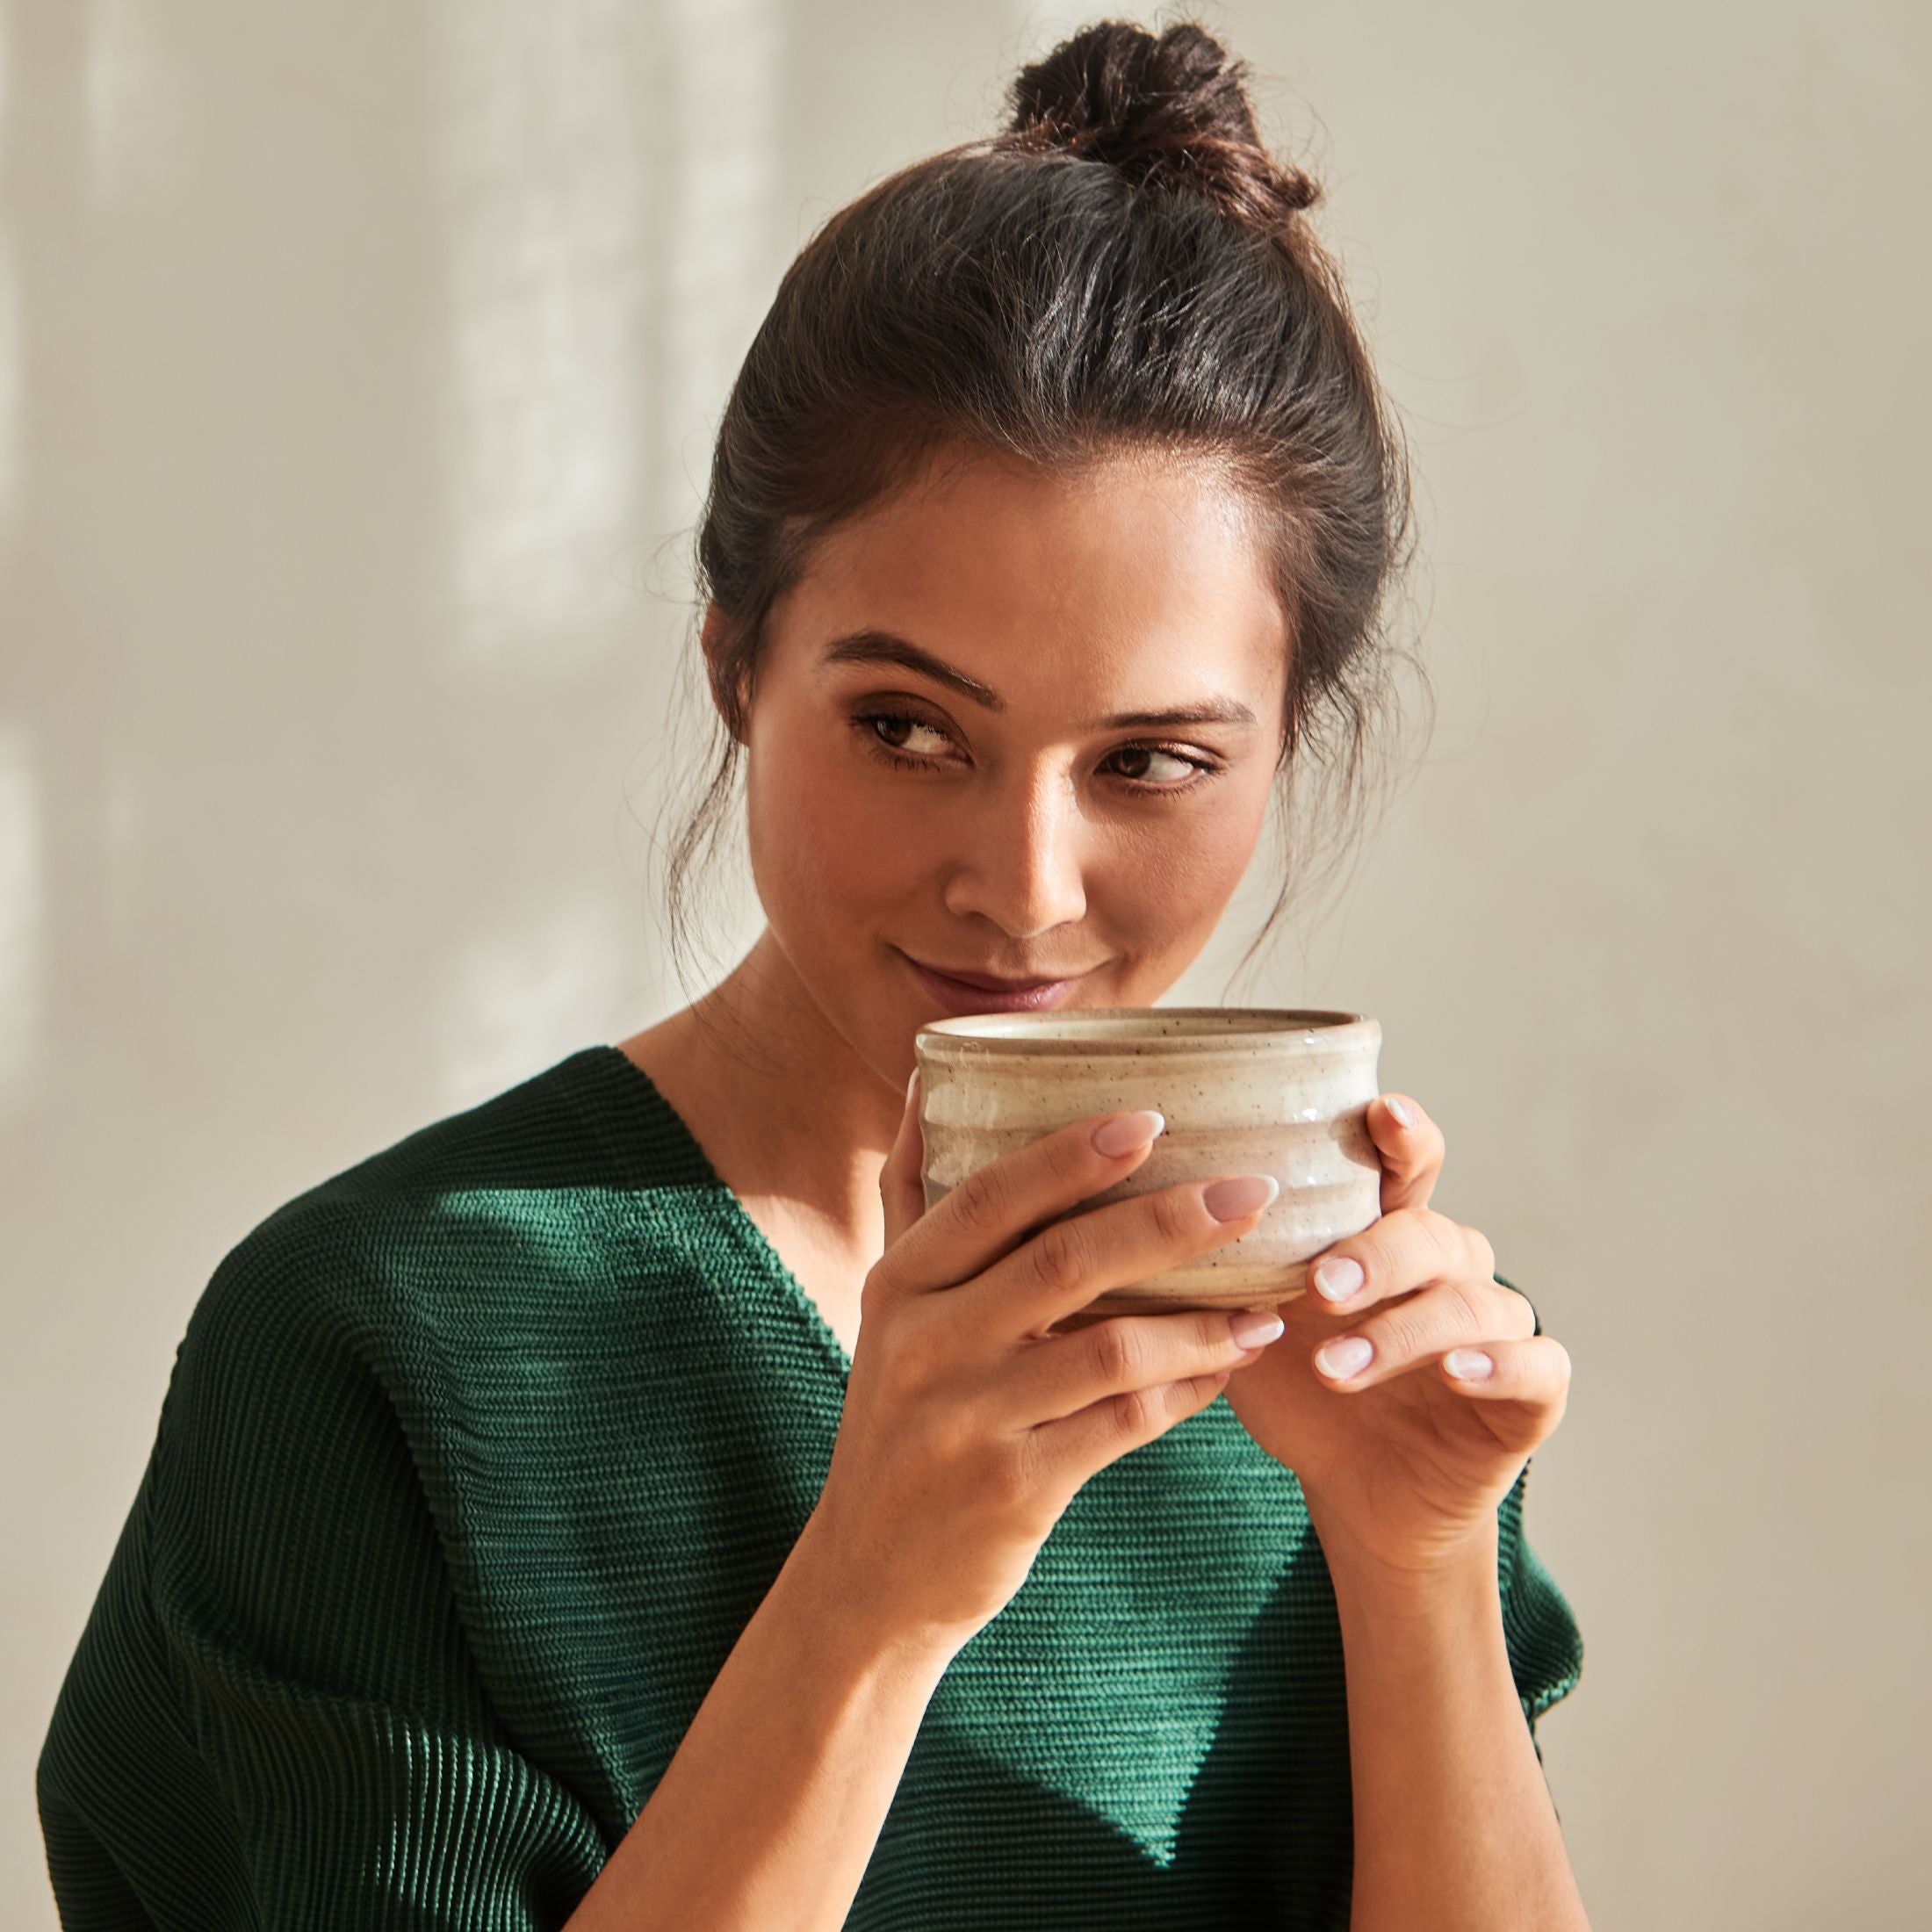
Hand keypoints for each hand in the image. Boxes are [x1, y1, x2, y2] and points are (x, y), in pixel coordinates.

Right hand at [807, 1076, 1285, 1654]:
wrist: (870, 1572)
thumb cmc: (902, 1415)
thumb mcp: (889, 1306)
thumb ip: (914, 1194)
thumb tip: (930, 1075)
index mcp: (900, 1284)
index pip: (990, 1197)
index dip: (1071, 1154)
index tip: (1155, 1119)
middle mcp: (925, 1345)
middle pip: (1062, 1262)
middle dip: (1168, 1221)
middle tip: (1252, 1193)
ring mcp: (968, 1421)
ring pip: (1109, 1350)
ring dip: (1201, 1320)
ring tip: (1268, 1300)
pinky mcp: (1013, 1489)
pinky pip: (1124, 1426)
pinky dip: (1186, 1391)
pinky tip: (1229, 1366)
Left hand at [1221, 1095, 1571, 1579]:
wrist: (1360, 1496)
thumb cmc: (1302, 1392)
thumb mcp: (1253, 1326)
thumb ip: (1229, 1272)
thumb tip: (1155, 1217)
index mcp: (1388, 1234)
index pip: (1407, 1167)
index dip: (1402, 1135)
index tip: (1379, 1111)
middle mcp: (1452, 1267)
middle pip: (1428, 1234)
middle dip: (1371, 1256)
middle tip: (1316, 1287)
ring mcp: (1498, 1326)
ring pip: (1470, 1302)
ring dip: (1402, 1331)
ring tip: (1338, 1365)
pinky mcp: (1532, 1393)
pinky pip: (1535, 1365)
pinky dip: (1499, 1365)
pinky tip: (1457, 1372)